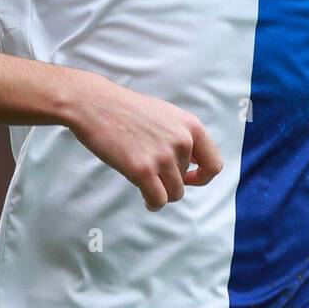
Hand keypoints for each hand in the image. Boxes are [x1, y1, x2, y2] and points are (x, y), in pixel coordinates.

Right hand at [65, 72, 224, 210]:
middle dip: (170, 181)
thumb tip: (195, 166)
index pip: (213, 165)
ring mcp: (163, 156)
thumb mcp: (166, 116)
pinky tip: (144, 197)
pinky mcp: (142, 170)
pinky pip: (158, 200)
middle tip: (150, 170)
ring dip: (161, 194)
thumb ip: (183, 137)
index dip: (202, 177)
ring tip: (146, 184)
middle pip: (187, 182)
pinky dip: (153, 203)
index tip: (187, 178)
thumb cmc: (127, 111)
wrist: (95, 104)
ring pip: (175, 194)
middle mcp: (182, 141)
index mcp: (191, 126)